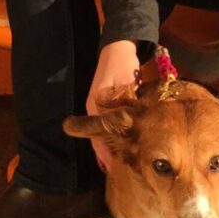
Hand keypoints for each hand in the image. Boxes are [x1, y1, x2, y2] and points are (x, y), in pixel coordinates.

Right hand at [85, 41, 140, 171]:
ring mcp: (96, 106)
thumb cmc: (123, 64)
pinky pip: (105, 126)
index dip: (107, 156)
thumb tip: (125, 128)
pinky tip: (121, 145)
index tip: (116, 170)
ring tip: (122, 163)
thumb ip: (124, 105)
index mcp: (94, 107)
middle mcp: (93, 109)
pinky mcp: (102, 103)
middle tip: (122, 171)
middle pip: (97, 139)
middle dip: (108, 155)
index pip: (98, 139)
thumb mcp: (125, 84)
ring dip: (109, 147)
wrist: (119, 46)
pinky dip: (111, 137)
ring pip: (101, 133)